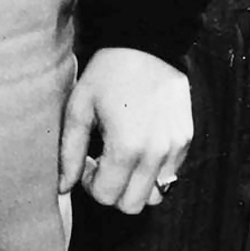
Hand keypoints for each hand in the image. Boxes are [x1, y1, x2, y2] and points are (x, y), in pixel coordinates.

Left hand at [60, 45, 190, 214]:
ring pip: (156, 196)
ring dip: (135, 186)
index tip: (88, 160)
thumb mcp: (78, 109)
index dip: (91, 185)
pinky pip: (171, 174)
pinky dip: (153, 171)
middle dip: (113, 192)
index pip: (107, 197)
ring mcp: (175, 148)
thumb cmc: (106, 75)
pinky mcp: (187, 140)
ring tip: (122, 157)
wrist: (147, 45)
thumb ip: (69, 153)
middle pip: (133, 205)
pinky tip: (139, 144)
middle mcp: (156, 154)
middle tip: (102, 163)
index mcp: (126, 148)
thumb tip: (63, 187)